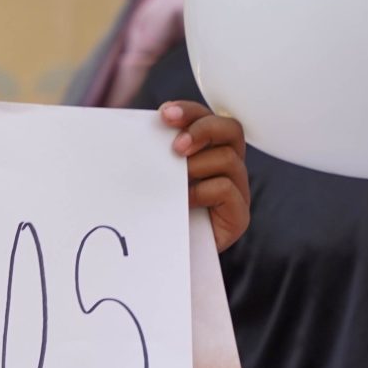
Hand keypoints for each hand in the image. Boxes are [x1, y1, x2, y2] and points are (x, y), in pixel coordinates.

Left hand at [162, 100, 249, 250]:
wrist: (163, 256)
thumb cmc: (155, 211)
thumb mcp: (152, 175)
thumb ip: (151, 153)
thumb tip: (128, 132)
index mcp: (206, 149)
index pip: (206, 117)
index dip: (189, 111)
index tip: (163, 114)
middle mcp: (227, 165)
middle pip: (230, 129)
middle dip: (203, 130)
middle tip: (176, 147)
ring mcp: (237, 189)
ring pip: (228, 159)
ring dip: (197, 165)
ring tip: (177, 180)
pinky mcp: (239, 215)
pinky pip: (227, 190)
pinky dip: (201, 191)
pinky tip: (183, 202)